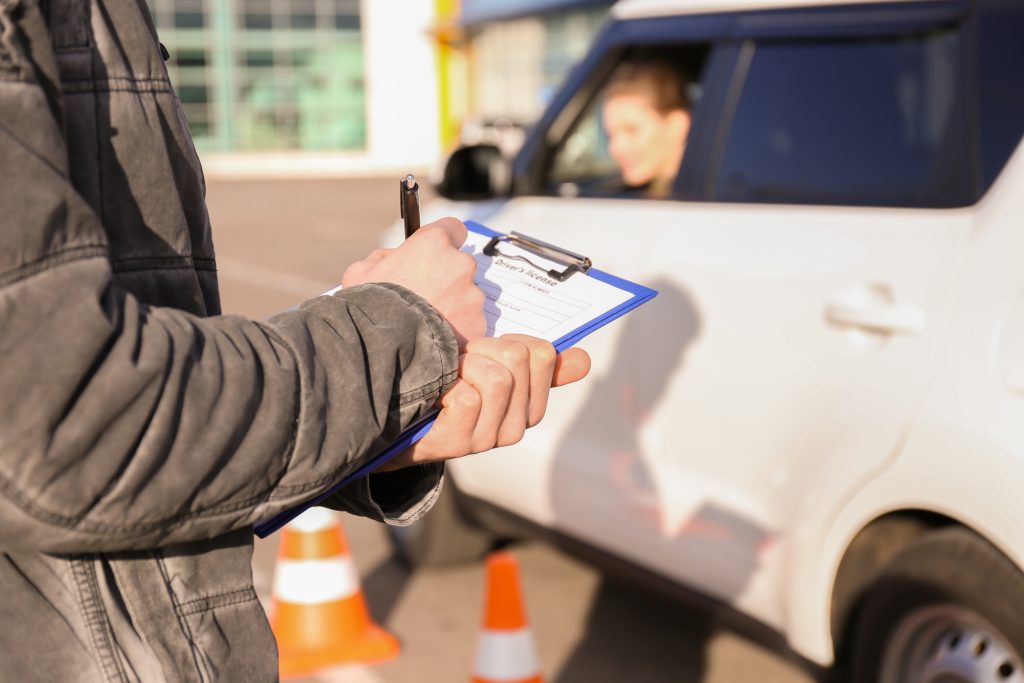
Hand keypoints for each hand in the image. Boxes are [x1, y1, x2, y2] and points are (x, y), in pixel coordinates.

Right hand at [342, 217, 485, 348]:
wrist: (383, 347)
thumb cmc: (369, 306)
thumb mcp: (361, 272)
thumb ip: (383, 258)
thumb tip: (393, 258)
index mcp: (434, 243)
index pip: (454, 229)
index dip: (445, 241)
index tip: (437, 254)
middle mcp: (459, 264)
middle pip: (460, 266)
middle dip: (446, 279)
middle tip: (425, 298)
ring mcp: (472, 295)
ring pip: (467, 297)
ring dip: (453, 307)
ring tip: (426, 324)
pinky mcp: (477, 324)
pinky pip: (470, 324)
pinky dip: (457, 332)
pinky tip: (435, 340)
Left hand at [377, 334, 591, 470]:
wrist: (395, 417)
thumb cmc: (445, 387)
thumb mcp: (492, 368)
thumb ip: (537, 365)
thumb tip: (583, 359)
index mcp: (529, 407)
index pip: (543, 355)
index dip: (510, 341)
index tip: (486, 351)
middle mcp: (514, 428)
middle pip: (520, 359)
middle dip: (485, 348)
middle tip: (461, 361)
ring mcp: (488, 439)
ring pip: (498, 378)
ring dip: (465, 364)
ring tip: (449, 375)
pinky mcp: (461, 442)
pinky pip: (469, 396)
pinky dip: (447, 384)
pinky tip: (436, 395)